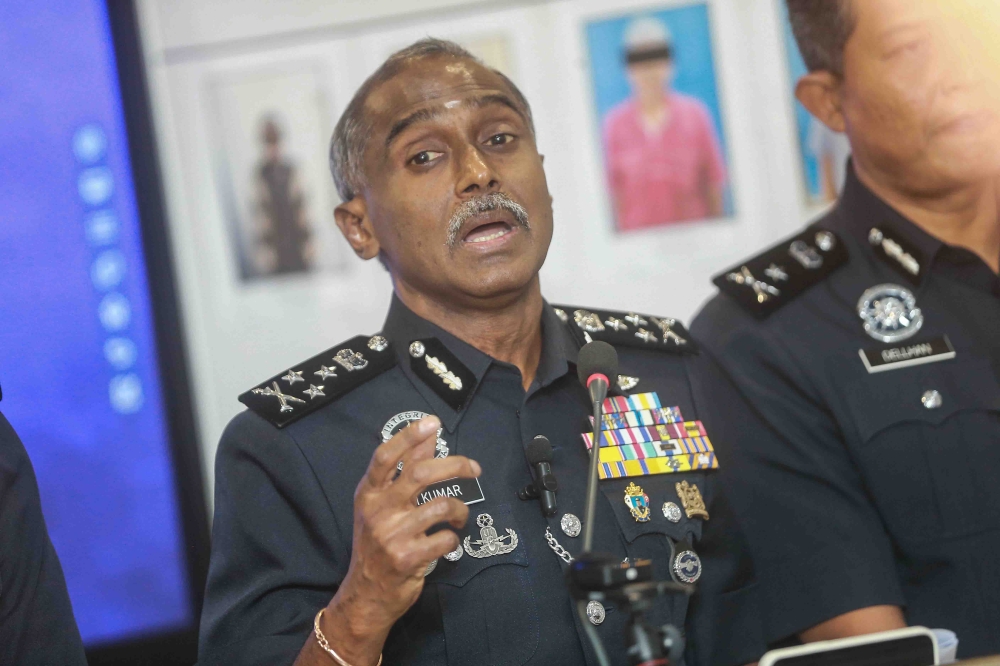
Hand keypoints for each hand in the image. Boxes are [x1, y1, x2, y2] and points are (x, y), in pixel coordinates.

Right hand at [319, 417, 479, 662]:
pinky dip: (453, 538)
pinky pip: (445, 539)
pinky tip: (447, 542)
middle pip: (420, 474)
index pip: (385, 457)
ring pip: (441, 506)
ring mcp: (392, 535)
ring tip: (459, 516)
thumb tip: (428, 438)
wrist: (366, 595)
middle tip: (474, 468)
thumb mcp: (382, 506)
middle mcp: (378, 511)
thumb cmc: (376, 544)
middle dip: (454, 465)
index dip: (409, 437)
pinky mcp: (408, 559)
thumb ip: (403, 471)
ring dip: (460, 509)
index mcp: (368, 494)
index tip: (433, 423)